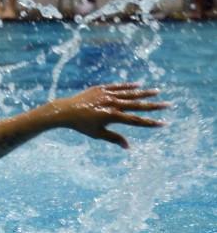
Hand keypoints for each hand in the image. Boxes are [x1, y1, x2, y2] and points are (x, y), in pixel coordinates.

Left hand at [51, 83, 167, 148]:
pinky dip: (128, 86)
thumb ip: (114, 139)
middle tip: (168, 104)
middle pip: (137, 105)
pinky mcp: (100, 89)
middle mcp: (112, 104)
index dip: (150, 123)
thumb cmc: (81, 125)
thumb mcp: (98, 134)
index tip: (164, 123)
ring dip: (144, 93)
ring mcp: (106, 95)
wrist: (65, 111)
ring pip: (129, 93)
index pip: (136, 121)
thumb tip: (128, 147)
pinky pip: (117, 86)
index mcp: (112, 116)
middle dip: (154, 105)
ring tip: (158, 91)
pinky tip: (138, 85)